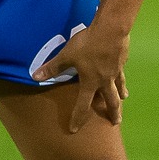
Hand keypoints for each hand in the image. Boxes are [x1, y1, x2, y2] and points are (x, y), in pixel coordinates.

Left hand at [35, 19, 129, 133]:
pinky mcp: (122, 60)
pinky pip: (121, 72)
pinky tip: (120, 72)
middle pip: (110, 101)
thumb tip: (35, 76)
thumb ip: (53, 67)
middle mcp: (105, 81)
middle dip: (113, 113)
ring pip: (119, 87)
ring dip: (120, 95)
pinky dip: (121, 76)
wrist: (111, 29)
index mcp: (91, 83)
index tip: (75, 130)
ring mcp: (116, 71)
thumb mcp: (67, 55)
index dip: (78, 118)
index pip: (83, 106)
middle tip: (115, 122)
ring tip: (123, 99)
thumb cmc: (88, 44)